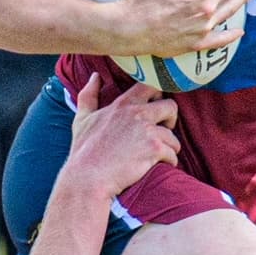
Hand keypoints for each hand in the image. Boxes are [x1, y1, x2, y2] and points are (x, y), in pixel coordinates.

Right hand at [64, 75, 179, 194]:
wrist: (87, 177)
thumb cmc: (83, 151)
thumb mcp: (82, 119)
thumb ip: (89, 95)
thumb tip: (95, 76)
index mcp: (123, 104)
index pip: (151, 86)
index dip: (158, 96)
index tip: (156, 108)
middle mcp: (138, 114)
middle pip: (171, 107)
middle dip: (171, 120)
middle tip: (163, 133)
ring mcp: (148, 131)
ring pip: (174, 136)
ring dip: (169, 147)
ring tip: (158, 156)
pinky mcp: (154, 149)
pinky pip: (173, 155)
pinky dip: (169, 163)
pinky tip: (158, 167)